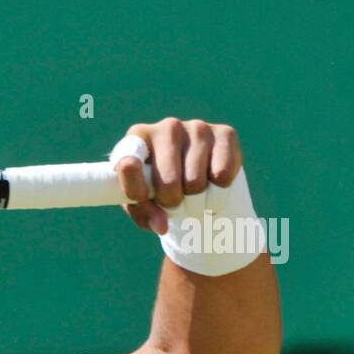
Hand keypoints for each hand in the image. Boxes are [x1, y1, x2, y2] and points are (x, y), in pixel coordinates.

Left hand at [114, 117, 243, 235]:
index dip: (135, 189)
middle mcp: (167, 127)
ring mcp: (197, 128)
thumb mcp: (142, 203)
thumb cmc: (158, 188)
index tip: (141, 199)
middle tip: (172, 201)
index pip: (128, 164)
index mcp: (137, 138)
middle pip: (168, 181)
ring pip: (196, 182)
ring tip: (191, 191)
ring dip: (195, 198)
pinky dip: (218, 190)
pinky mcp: (225, 133)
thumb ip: (145, 214)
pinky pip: (222, 175)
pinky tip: (211, 181)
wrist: (193, 173)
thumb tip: (162, 226)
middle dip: (171, 201)